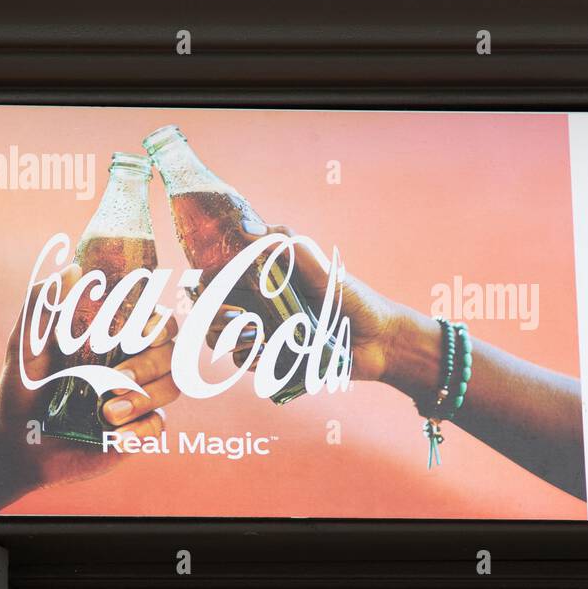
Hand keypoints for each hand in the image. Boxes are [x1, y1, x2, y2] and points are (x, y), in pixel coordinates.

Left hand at [0, 262, 180, 488]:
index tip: (140, 333)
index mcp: (115, 338)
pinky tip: (115, 435)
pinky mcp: (139, 429)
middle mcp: (133, 363)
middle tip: (117, 380)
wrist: (17, 444)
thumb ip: (45, 306)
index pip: (156, 320)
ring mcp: (140, 397)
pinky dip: (141, 430)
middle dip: (148, 365)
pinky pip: (159, 425)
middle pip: (170, 352)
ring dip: (144, 399)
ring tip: (107, 412)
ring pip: (172, 387)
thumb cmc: (22, 389)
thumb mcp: (25, 345)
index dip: (158, 324)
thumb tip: (73, 270)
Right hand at [201, 221, 408, 382]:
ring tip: (255, 336)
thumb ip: (289, 245)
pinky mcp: (274, 361)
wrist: (380, 341)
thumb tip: (248, 227)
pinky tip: (266, 351)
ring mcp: (265, 334)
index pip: (221, 274)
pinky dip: (248, 357)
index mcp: (267, 279)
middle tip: (233, 315)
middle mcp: (260, 306)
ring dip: (229, 336)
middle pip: (212, 308)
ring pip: (221, 337)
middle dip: (212, 311)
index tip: (209, 280)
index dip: (208, 277)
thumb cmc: (354, 299)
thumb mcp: (323, 268)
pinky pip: (245, 362)